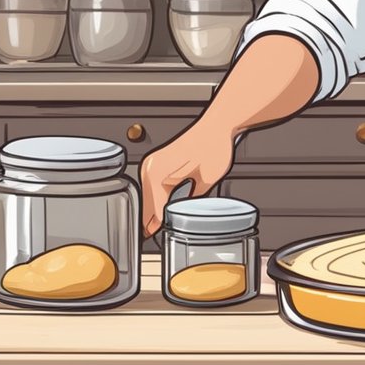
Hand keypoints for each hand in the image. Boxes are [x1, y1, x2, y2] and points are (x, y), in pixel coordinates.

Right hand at [139, 121, 234, 236]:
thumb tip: (182, 217)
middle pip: (147, 205)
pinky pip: (152, 186)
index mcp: (157, 174)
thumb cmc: (214, 145)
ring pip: (148, 196)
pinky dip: (157, 199)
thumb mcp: (207, 181)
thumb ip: (191, 201)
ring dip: (154, 210)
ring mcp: (151, 164)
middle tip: (154, 239)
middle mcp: (149, 168)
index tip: (156, 240)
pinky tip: (163, 209)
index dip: (158, 228)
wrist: (218, 124)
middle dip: (152, 221)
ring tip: (157, 228)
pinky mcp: (158, 162)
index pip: (154, 211)